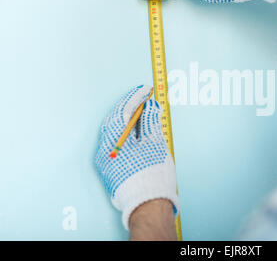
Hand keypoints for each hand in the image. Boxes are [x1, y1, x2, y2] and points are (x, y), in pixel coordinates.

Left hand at [95, 85, 178, 229]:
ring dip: (129, 122)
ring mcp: (106, 160)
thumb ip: (150, 120)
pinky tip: (138, 133)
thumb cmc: (151, 172)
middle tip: (144, 100)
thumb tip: (150, 106)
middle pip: (115, 121)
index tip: (144, 90)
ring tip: (144, 115)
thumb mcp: (154, 141)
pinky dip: (127, 135)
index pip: (122, 110)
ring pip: (115, 133)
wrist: (147, 204)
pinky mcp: (111, 169)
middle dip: (130, 108)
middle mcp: (104, 148)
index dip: (134, 98)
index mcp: (112, 139)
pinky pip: (117, 144)